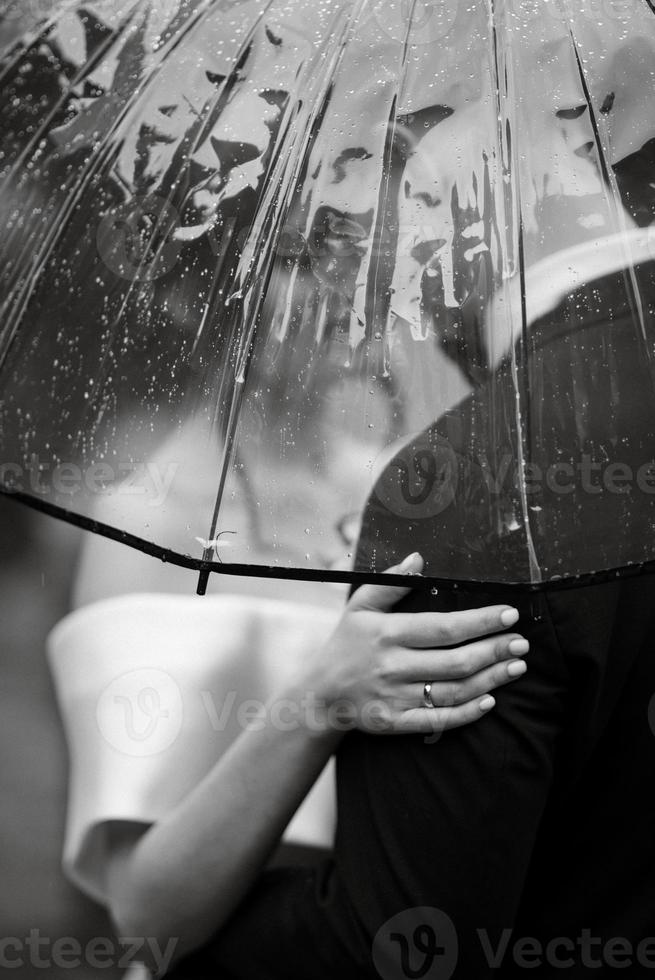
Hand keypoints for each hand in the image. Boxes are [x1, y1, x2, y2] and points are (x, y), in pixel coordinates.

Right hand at [303, 553, 528, 735]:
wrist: (319, 694)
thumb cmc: (346, 643)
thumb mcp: (360, 605)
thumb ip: (390, 582)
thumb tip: (419, 558)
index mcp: (387, 634)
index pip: (443, 627)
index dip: (480, 621)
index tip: (509, 614)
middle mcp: (393, 666)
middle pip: (455, 661)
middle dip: (494, 650)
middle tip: (522, 642)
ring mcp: (395, 697)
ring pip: (453, 690)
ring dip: (491, 679)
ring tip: (517, 666)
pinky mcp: (396, 723)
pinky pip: (439, 721)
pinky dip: (467, 712)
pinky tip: (490, 700)